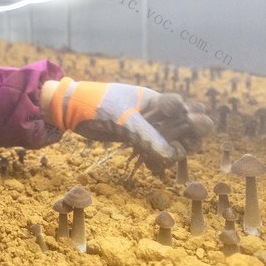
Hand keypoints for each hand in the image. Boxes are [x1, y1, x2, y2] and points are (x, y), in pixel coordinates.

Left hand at [45, 77, 212, 165]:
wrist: (70, 110)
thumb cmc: (97, 104)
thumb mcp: (123, 119)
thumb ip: (147, 135)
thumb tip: (172, 154)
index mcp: (152, 99)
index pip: (181, 106)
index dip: (191, 116)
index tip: (195, 125)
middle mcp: (151, 112)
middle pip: (180, 123)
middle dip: (189, 134)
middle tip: (191, 146)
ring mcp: (142, 125)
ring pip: (168, 138)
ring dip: (176, 148)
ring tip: (178, 157)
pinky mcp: (132, 138)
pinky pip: (151, 148)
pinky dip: (157, 157)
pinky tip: (158, 166)